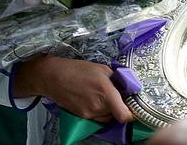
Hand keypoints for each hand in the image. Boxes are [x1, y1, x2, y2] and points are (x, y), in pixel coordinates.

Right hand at [14, 56, 133, 123]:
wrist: (54, 77)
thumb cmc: (78, 69)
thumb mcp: (102, 68)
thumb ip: (117, 79)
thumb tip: (128, 87)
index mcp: (106, 92)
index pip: (125, 115)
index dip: (131, 114)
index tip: (132, 107)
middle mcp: (99, 106)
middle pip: (116, 115)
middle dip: (118, 106)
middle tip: (114, 95)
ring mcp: (90, 114)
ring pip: (107, 117)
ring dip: (108, 109)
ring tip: (100, 95)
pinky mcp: (82, 116)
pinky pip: (97, 117)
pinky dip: (98, 110)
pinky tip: (91, 98)